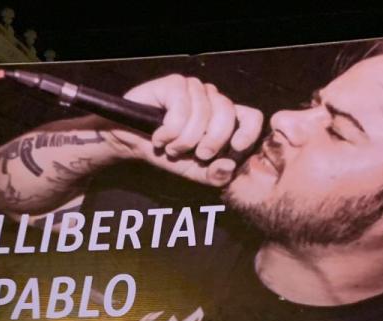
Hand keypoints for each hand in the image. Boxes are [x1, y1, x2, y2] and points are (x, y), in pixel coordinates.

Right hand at [114, 74, 263, 186]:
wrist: (132, 142)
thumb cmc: (166, 153)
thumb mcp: (194, 172)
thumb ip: (215, 175)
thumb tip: (229, 166)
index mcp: (224, 116)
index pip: (251, 117)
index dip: (248, 131)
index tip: (237, 147)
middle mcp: (212, 97)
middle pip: (226, 115)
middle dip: (212, 141)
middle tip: (197, 154)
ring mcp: (194, 87)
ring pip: (202, 115)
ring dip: (183, 141)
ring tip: (171, 147)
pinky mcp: (175, 83)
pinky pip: (181, 111)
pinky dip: (169, 132)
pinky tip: (159, 136)